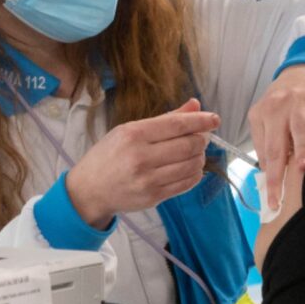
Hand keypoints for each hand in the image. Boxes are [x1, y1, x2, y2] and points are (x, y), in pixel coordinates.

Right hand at [67, 98, 218, 227]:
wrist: (89, 189)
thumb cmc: (110, 155)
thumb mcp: (130, 130)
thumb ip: (166, 119)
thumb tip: (195, 105)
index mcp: (134, 134)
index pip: (177, 124)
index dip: (201, 121)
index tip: (215, 119)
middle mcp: (141, 157)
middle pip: (189, 145)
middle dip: (202, 139)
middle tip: (202, 136)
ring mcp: (148, 180)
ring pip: (192, 165)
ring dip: (200, 156)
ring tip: (193, 152)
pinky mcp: (154, 197)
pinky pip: (186, 183)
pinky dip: (195, 173)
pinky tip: (189, 167)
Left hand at [248, 64, 304, 212]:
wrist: (304, 71)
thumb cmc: (285, 103)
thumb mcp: (269, 118)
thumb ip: (267, 142)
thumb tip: (270, 173)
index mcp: (261, 114)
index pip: (264, 150)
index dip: (269, 176)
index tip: (272, 199)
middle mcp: (277, 106)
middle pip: (276, 143)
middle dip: (278, 171)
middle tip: (280, 195)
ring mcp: (299, 100)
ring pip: (299, 127)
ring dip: (302, 147)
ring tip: (304, 166)